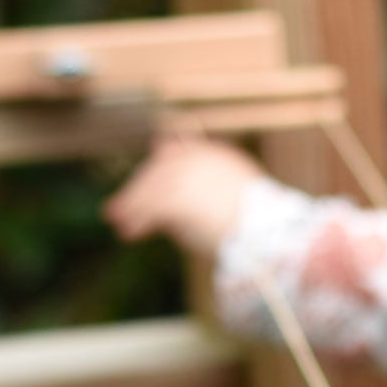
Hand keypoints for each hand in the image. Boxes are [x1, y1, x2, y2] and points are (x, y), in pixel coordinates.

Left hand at [105, 135, 264, 257]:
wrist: (270, 233)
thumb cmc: (265, 223)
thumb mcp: (243, 194)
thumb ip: (219, 186)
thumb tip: (203, 195)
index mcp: (214, 154)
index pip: (175, 152)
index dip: (158, 168)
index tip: (145, 180)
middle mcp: (195, 158)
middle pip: (156, 171)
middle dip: (138, 188)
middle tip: (120, 206)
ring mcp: (182, 177)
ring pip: (147, 189)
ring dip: (131, 206)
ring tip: (117, 222)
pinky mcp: (172, 199)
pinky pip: (146, 209)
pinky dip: (134, 220)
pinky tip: (127, 234)